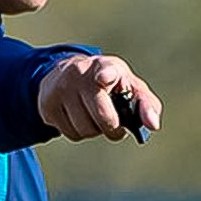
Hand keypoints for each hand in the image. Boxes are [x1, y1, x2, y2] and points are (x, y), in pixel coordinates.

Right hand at [37, 55, 161, 141]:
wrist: (69, 73)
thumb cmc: (110, 84)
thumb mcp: (130, 87)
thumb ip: (147, 104)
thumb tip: (153, 125)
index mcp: (106, 66)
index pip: (106, 70)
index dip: (106, 75)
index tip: (104, 79)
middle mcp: (80, 73)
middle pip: (103, 117)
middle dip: (112, 127)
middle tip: (114, 122)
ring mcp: (61, 88)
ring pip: (85, 129)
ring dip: (94, 130)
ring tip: (92, 114)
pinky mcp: (47, 104)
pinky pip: (70, 134)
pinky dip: (79, 132)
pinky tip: (78, 116)